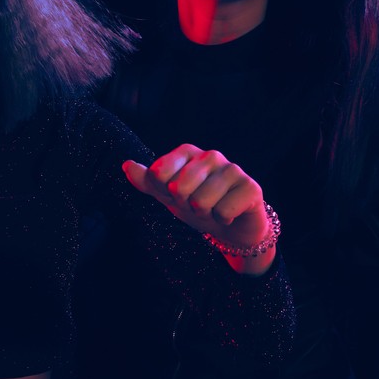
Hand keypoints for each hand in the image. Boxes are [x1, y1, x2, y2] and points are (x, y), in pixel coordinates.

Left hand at [122, 145, 272, 255]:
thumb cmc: (198, 206)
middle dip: (185, 205)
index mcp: (187, 152)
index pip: (158, 173)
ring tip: (214, 209)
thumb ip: (147, 181)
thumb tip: (126, 165)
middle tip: (198, 206)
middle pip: (178, 188)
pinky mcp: (251, 187)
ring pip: (200, 202)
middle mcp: (210, 155)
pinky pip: (223, 211)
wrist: (232, 227)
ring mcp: (233, 169)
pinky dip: (223, 220)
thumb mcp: (167, 195)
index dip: (165, 193)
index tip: (178, 196)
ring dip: (205, 214)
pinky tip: (230, 215)